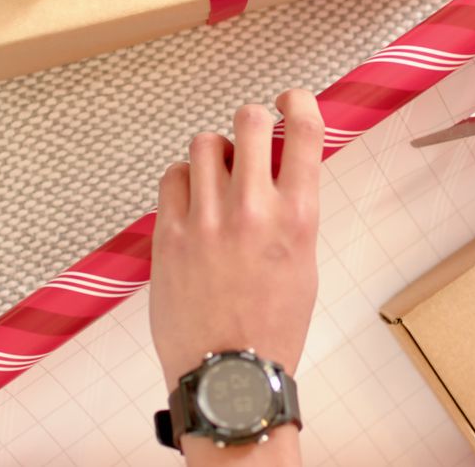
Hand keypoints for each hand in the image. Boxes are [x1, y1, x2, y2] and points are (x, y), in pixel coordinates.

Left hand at [150, 89, 323, 387]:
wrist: (230, 375)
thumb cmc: (273, 327)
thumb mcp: (305, 264)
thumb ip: (292, 211)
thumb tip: (279, 170)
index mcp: (298, 217)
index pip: (304, 130)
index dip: (298, 101)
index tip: (290, 100)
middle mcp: (254, 210)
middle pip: (249, 121)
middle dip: (252, 122)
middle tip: (250, 138)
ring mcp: (207, 220)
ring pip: (204, 143)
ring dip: (214, 152)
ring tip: (217, 177)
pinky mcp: (169, 234)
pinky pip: (172, 176)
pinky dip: (183, 180)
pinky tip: (191, 200)